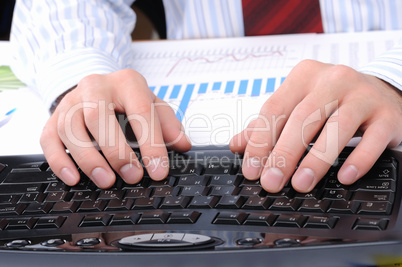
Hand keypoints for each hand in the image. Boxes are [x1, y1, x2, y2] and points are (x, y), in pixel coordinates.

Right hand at [40, 69, 190, 187]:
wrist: (99, 86)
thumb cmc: (129, 100)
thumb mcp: (154, 105)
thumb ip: (169, 124)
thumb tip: (183, 145)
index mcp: (127, 82)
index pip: (141, 111)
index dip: (151, 144)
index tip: (158, 171)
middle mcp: (95, 86)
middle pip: (98, 116)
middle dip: (116, 151)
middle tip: (132, 177)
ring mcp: (71, 101)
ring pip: (70, 128)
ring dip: (88, 159)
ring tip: (106, 180)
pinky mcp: (54, 117)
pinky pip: (49, 138)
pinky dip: (59, 160)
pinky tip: (73, 178)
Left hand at [230, 59, 401, 192]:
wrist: (382, 93)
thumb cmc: (333, 102)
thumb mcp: (299, 105)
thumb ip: (268, 125)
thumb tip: (237, 145)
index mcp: (304, 76)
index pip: (274, 109)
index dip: (260, 141)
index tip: (252, 170)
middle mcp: (334, 80)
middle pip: (302, 118)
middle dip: (284, 154)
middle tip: (271, 182)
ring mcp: (364, 95)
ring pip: (336, 128)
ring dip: (316, 160)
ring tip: (300, 184)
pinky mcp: (387, 115)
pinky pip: (373, 139)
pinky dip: (358, 160)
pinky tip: (344, 177)